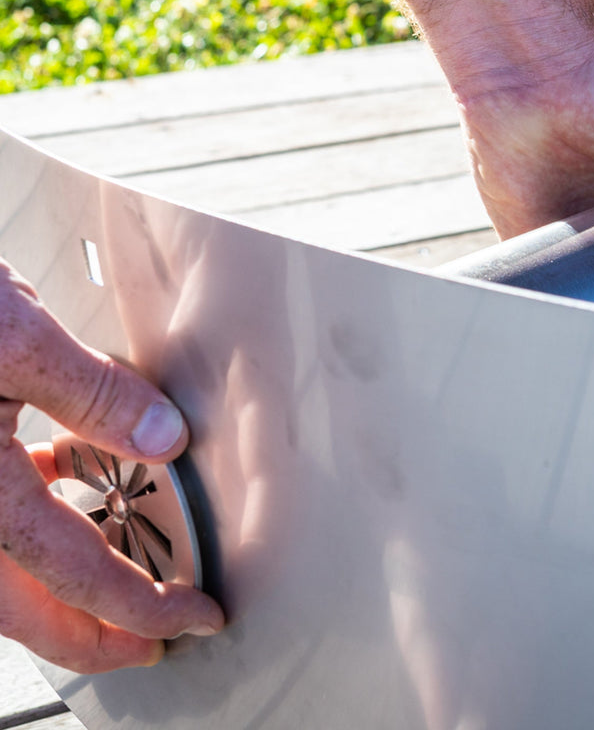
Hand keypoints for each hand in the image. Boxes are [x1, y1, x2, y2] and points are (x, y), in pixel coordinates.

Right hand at [0, 260, 223, 672]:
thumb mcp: (14, 338)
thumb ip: (93, 394)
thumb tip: (161, 436)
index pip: (75, 577)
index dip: (143, 607)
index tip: (192, 618)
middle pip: (27, 609)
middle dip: (97, 632)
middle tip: (157, 638)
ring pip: (5, 574)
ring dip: (63, 586)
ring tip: (121, 578)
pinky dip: (35, 520)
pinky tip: (66, 482)